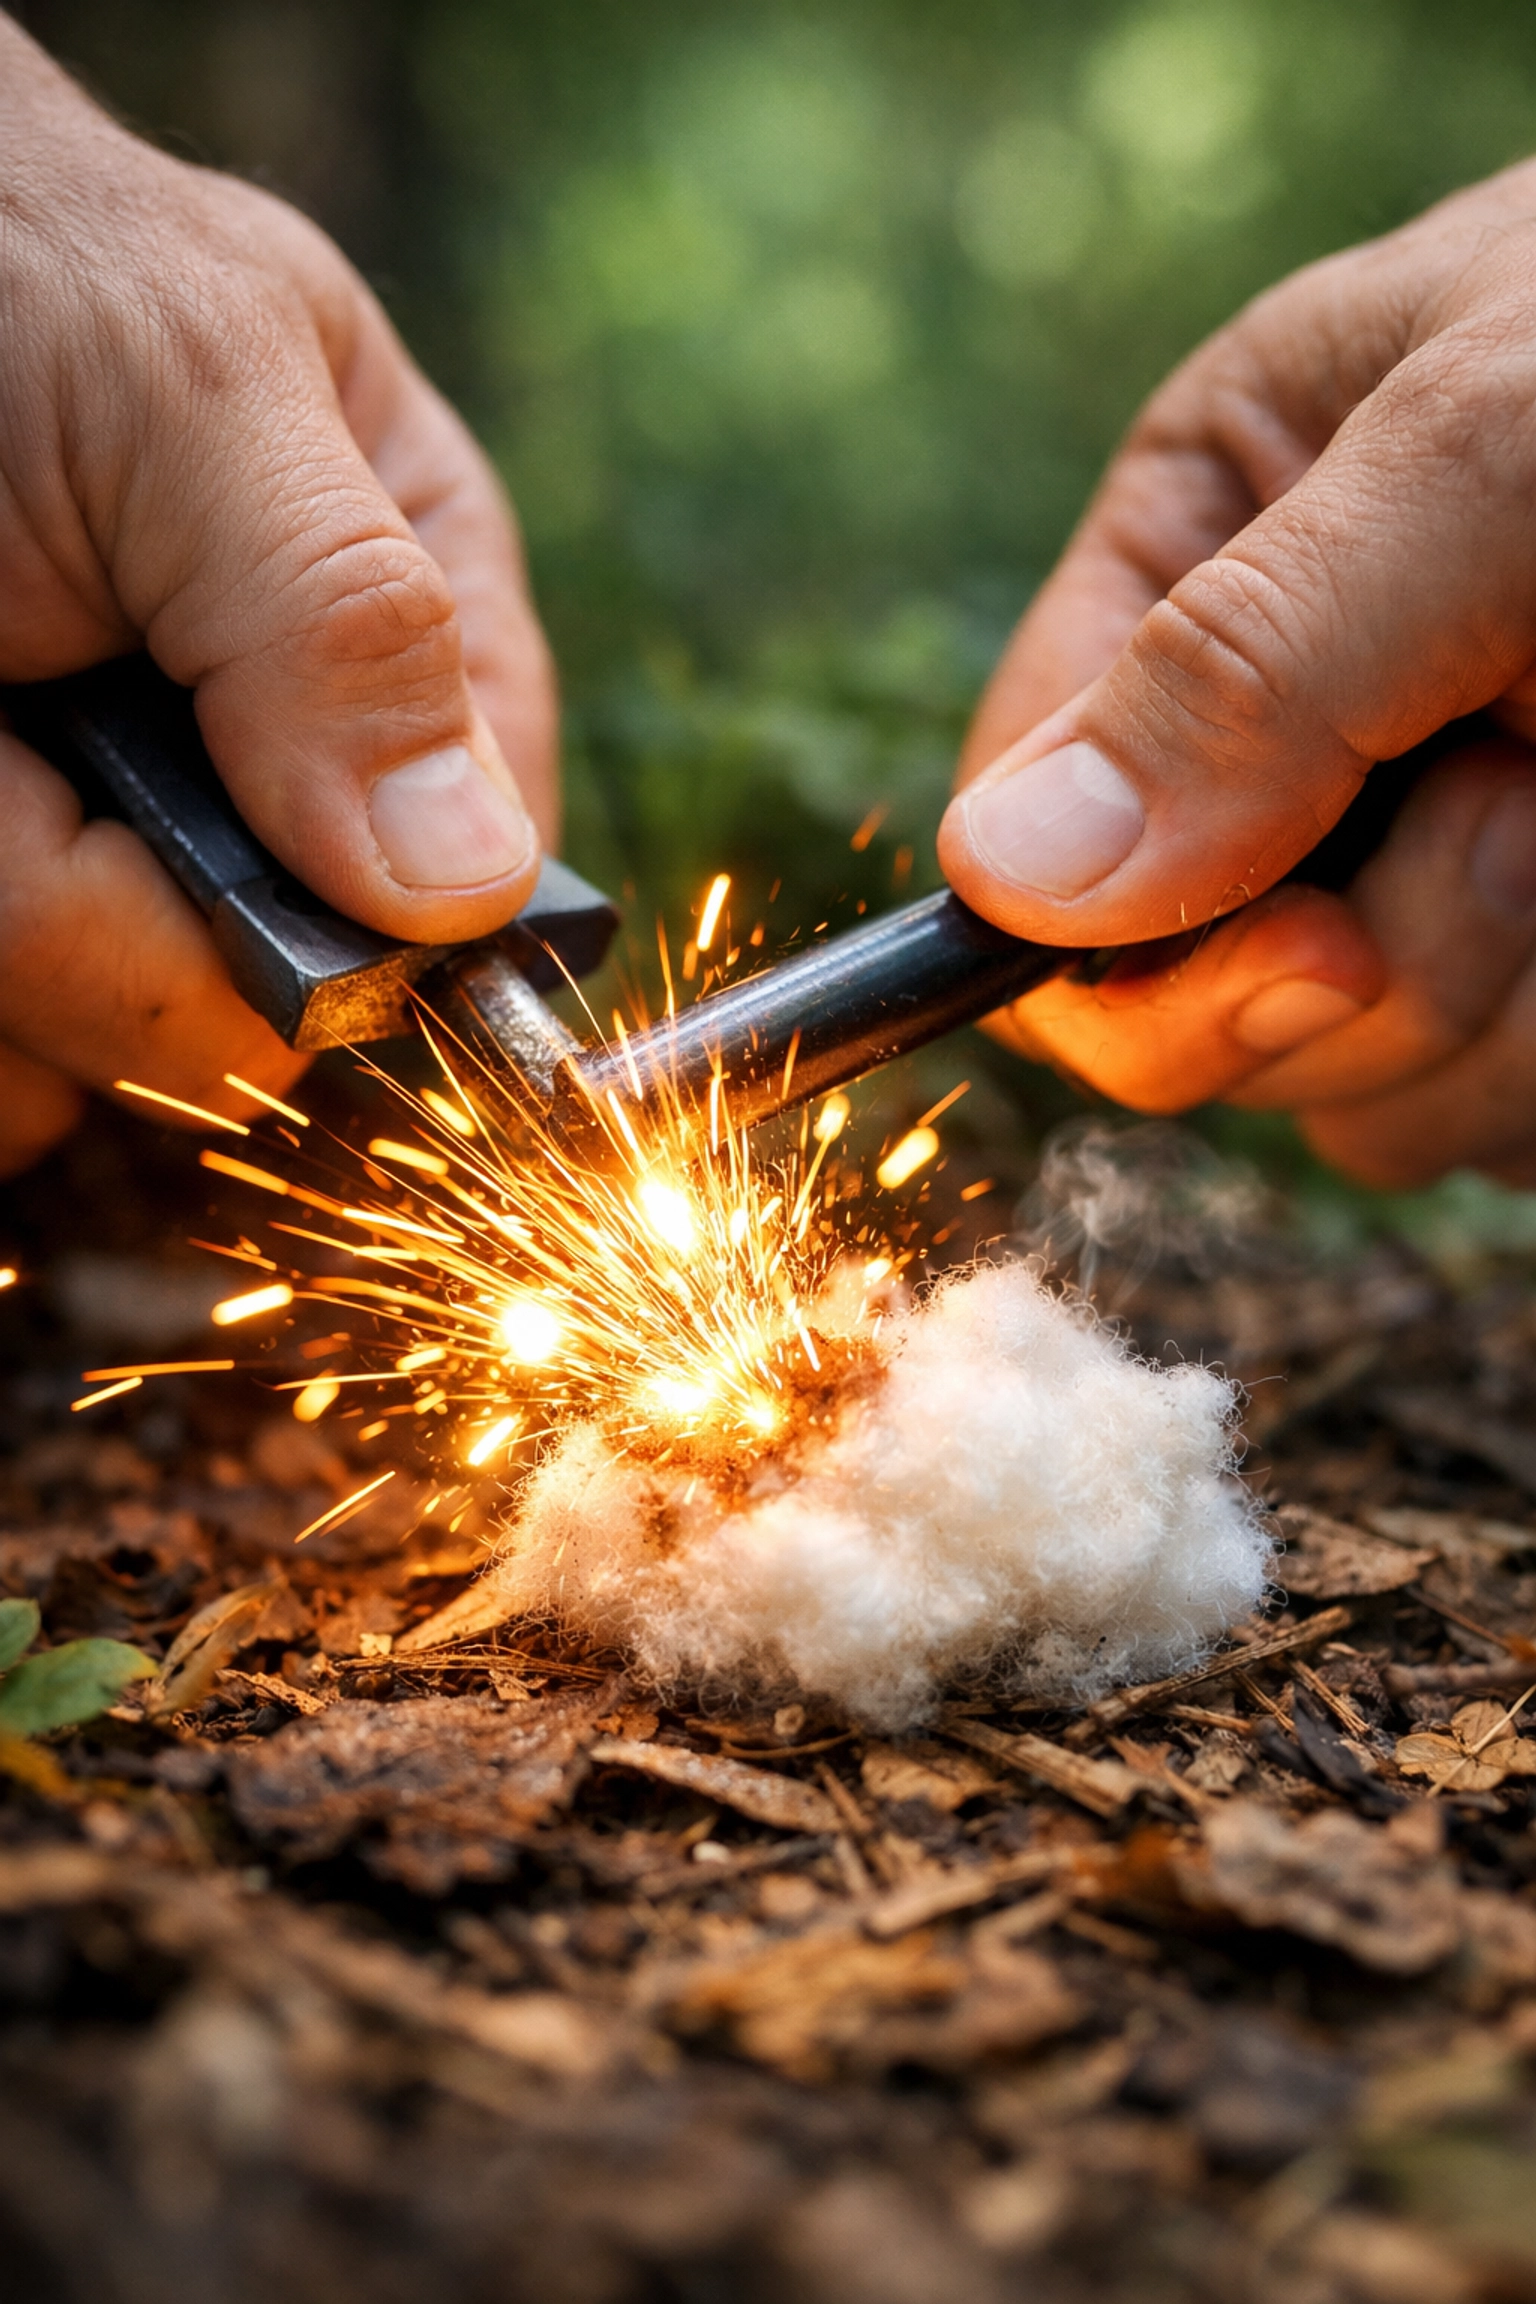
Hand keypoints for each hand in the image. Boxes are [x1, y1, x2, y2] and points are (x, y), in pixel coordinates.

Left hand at [0, 19, 555, 1174]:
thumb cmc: (9, 258)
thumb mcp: (198, 391)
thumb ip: (346, 622)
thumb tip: (473, 883)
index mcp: (414, 634)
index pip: (476, 878)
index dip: (376, 931)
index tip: (259, 899)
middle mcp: (288, 775)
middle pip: (275, 994)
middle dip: (122, 904)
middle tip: (23, 695)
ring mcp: (136, 850)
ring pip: (112, 1050)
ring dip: (9, 926)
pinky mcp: (17, 908)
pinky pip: (9, 1069)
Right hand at [938, 162, 1535, 1188]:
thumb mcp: (1484, 458)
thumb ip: (1246, 662)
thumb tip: (1001, 877)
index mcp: (1198, 567)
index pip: (1030, 842)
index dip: (1119, 954)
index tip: (1306, 945)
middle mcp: (1277, 741)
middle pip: (1180, 1009)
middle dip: (1362, 966)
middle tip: (1523, 802)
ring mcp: (1409, 872)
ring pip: (1349, 1093)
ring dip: (1493, 1010)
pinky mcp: (1529, 980)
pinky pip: (1489, 1119)